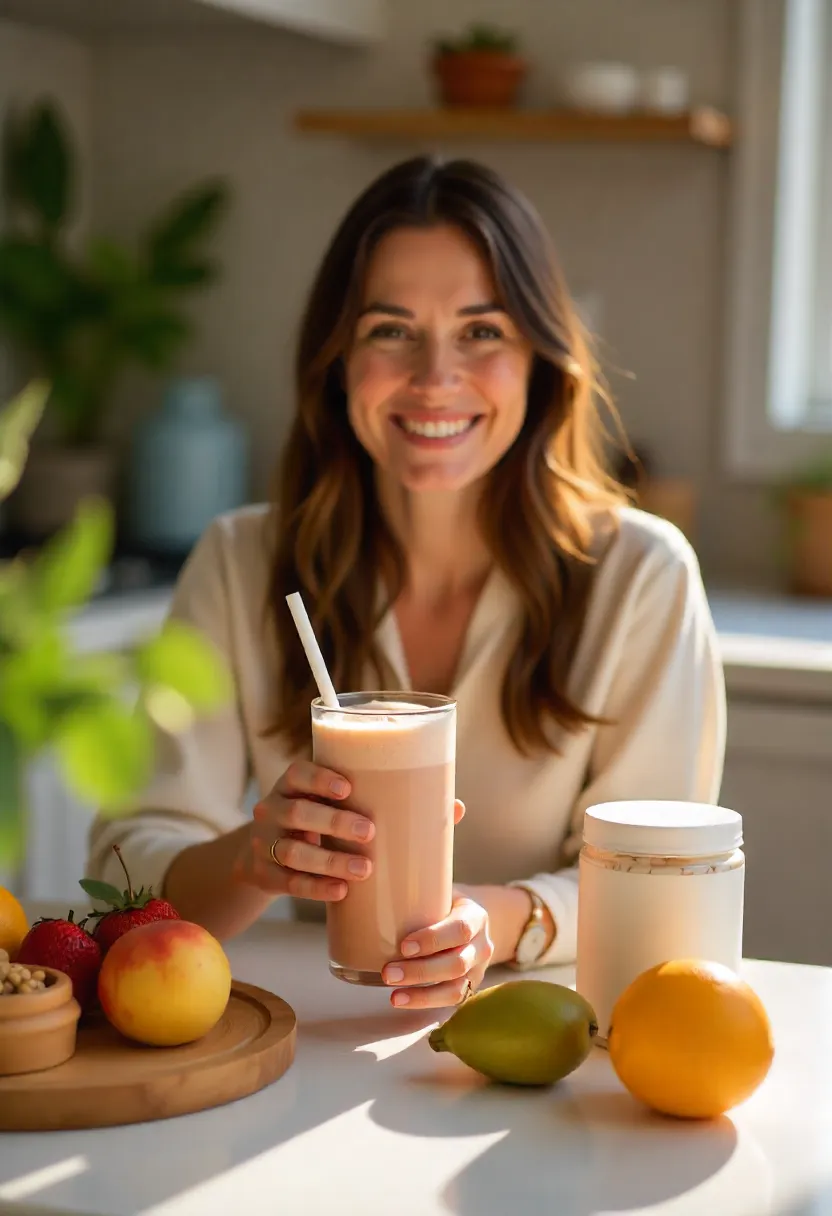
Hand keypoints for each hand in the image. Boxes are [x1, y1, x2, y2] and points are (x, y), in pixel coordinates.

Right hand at [233, 761, 374, 900]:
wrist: (263, 856)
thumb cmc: (308, 822)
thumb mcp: (314, 803)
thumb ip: (343, 798)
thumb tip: (402, 800)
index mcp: (286, 788)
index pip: (296, 774)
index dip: (320, 780)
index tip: (348, 789)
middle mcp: (270, 812)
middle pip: (297, 813)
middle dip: (335, 822)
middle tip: (369, 831)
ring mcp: (263, 845)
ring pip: (293, 852)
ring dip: (331, 861)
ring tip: (364, 869)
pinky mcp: (265, 874)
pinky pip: (290, 882)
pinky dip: (317, 887)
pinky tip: (341, 890)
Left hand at [382, 888, 493, 1010]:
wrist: (474, 922)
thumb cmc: (446, 902)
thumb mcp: (440, 890)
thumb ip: (416, 891)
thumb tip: (368, 884)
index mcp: (476, 916)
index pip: (460, 929)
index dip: (433, 939)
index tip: (403, 945)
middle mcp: (481, 945)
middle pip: (457, 963)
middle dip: (421, 971)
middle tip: (388, 973)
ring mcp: (478, 970)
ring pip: (456, 989)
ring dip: (422, 994)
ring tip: (393, 995)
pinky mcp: (470, 987)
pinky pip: (451, 1001)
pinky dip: (425, 1002)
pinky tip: (402, 1000)